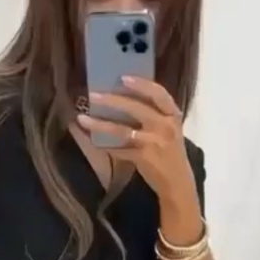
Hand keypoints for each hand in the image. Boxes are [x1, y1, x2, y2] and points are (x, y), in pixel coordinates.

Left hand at [77, 77, 196, 202]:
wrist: (177, 182)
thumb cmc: (170, 152)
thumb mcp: (169, 130)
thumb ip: (154, 115)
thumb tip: (123, 100)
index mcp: (172, 115)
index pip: (159, 94)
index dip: (141, 84)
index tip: (123, 78)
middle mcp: (165, 126)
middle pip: (136, 108)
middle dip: (112, 101)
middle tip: (93, 95)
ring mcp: (154, 142)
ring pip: (123, 130)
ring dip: (100, 124)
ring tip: (82, 119)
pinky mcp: (143, 158)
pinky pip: (119, 150)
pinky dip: (105, 146)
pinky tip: (93, 142)